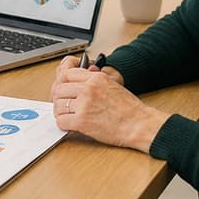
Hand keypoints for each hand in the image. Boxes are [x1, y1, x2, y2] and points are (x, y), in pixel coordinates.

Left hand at [51, 58, 167, 152]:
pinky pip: (61, 120)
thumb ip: (92, 80)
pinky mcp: (83, 121)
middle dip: (58, 97)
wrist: (140, 125)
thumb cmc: (130, 108)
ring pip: (58, 104)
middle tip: (62, 103)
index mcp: (95, 77)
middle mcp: (88, 88)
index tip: (62, 88)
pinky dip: (63, 123)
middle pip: (59, 89)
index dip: (62, 82)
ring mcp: (84, 105)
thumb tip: (77, 79)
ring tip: (66, 114)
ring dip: (60, 111)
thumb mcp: (112, 84)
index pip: (66, 73)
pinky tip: (69, 124)